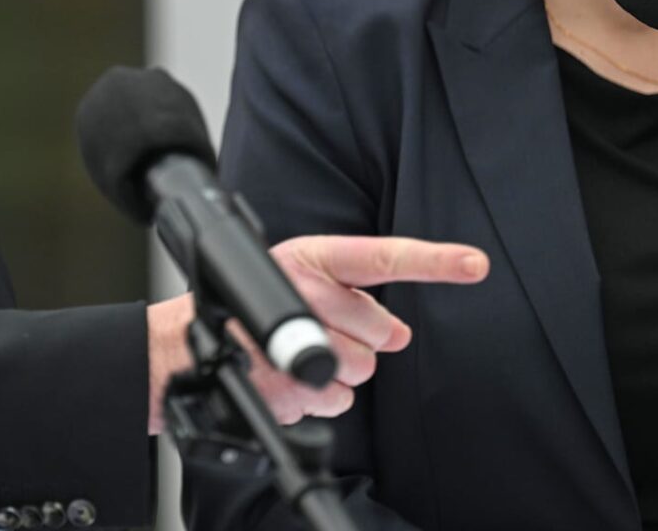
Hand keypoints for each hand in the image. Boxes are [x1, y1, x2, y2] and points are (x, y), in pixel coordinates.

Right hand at [146, 235, 489, 432]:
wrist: (181, 349)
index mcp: (309, 257)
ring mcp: (297, 339)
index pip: (384, 256)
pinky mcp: (291, 382)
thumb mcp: (294, 280)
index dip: (435, 261)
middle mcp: (305, 292)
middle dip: (359, 339)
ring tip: (297, 357)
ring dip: (339, 371)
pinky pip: (340, 400)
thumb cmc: (239, 310)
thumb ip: (355, 297)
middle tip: (317, 334)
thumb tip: (399, 333)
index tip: (476, 264)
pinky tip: (289, 378)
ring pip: (363, 369)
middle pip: (378, 330)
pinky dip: (321, 398)